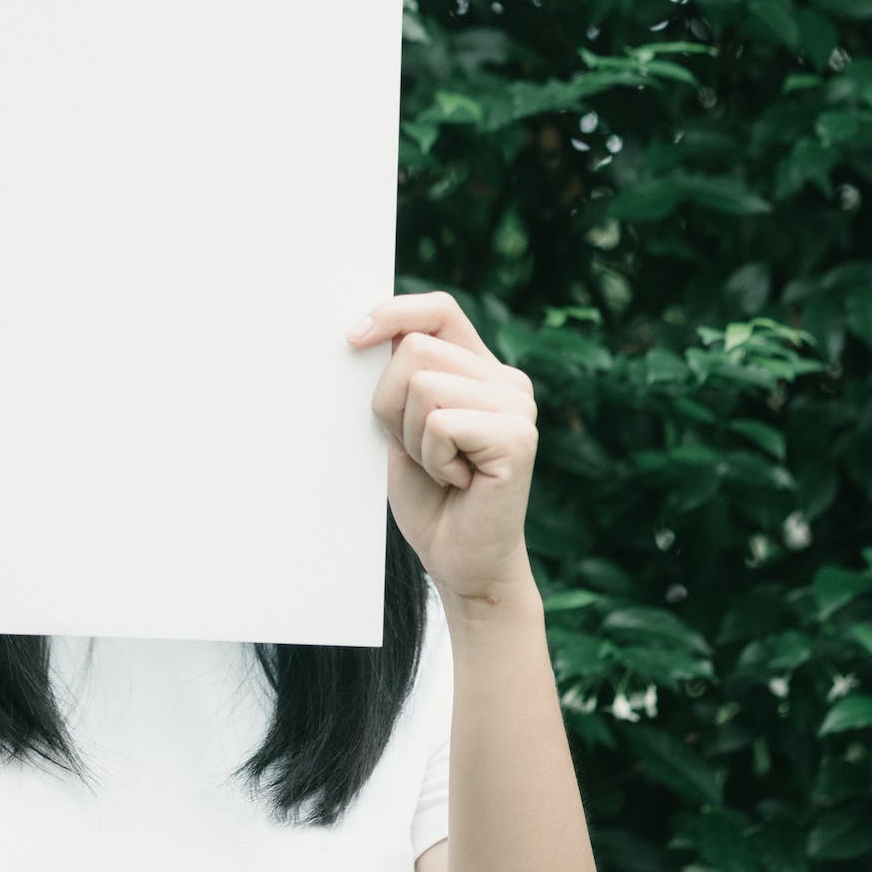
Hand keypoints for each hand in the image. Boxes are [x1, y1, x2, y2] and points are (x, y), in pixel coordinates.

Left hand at [346, 290, 539, 607]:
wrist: (462, 562)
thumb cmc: (432, 496)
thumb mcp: (405, 423)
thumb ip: (404, 376)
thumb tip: (364, 331)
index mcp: (482, 369)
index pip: (437, 310)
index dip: (392, 314)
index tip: (352, 340)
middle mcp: (508, 380)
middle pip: (415, 349)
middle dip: (392, 404)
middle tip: (419, 449)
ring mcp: (519, 407)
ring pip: (423, 385)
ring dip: (413, 437)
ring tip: (441, 467)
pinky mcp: (518, 438)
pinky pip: (440, 423)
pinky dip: (432, 458)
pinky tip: (458, 481)